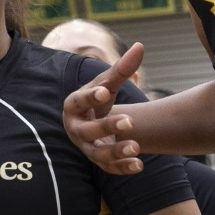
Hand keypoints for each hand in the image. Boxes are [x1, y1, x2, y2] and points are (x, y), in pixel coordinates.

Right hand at [61, 44, 145, 174]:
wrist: (92, 122)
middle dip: (107, 127)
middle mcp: (77, 129)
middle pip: (88, 130)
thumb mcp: (107, 83)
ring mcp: (87, 147)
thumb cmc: (98, 99)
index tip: (105, 92)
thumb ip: (122, 68)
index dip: (91, 97)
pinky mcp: (99, 161)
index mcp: (74, 105)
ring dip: (116, 151)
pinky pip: (109, 168)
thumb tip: (140, 46)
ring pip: (98, 154)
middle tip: (129, 121)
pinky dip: (123, 168)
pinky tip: (139, 165)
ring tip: (136, 146)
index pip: (80, 101)